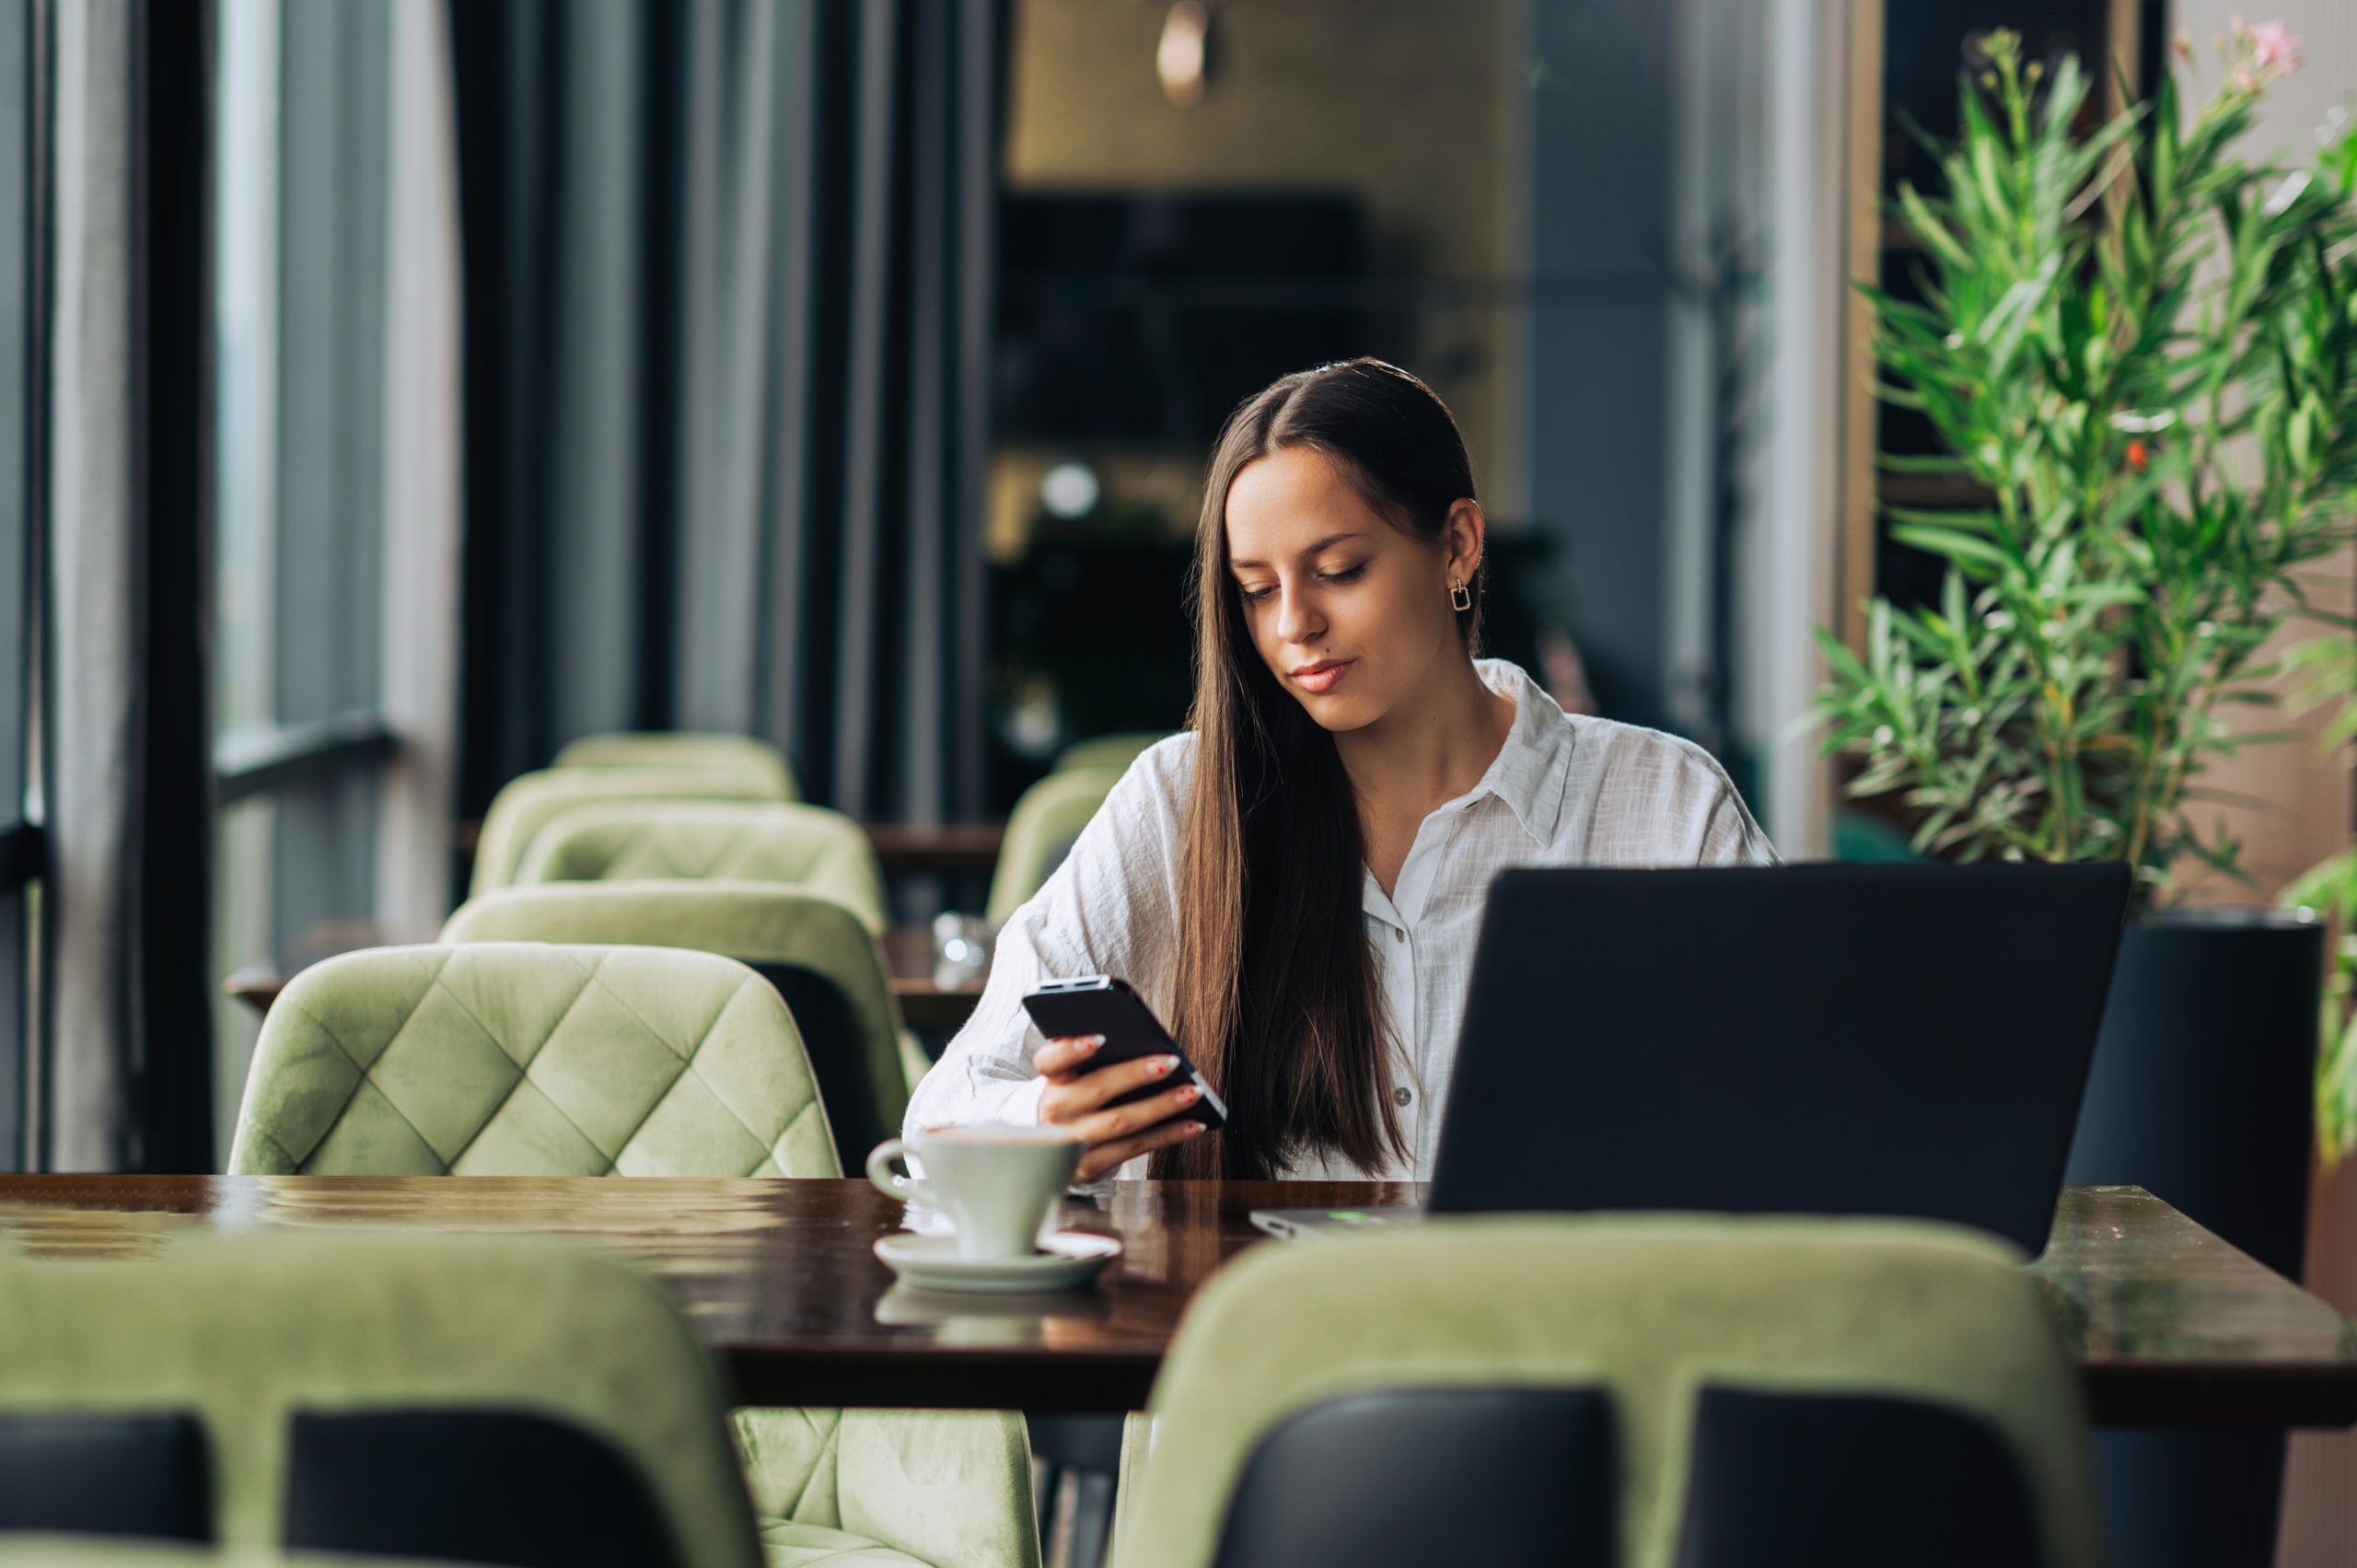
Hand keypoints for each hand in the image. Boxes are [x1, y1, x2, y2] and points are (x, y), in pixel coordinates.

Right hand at [1035, 1034, 1207, 1179]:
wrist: (1057, 1148)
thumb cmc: (1080, 1098)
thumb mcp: (1077, 1079)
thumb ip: (1100, 1063)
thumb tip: (1151, 1048)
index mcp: (1052, 1081)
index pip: (1050, 1061)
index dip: (1070, 1050)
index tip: (1100, 1038)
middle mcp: (1056, 1111)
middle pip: (1097, 1089)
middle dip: (1136, 1075)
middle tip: (1171, 1062)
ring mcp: (1071, 1142)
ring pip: (1122, 1122)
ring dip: (1162, 1107)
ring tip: (1193, 1093)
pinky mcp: (1089, 1166)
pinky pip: (1135, 1148)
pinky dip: (1168, 1135)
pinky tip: (1193, 1124)